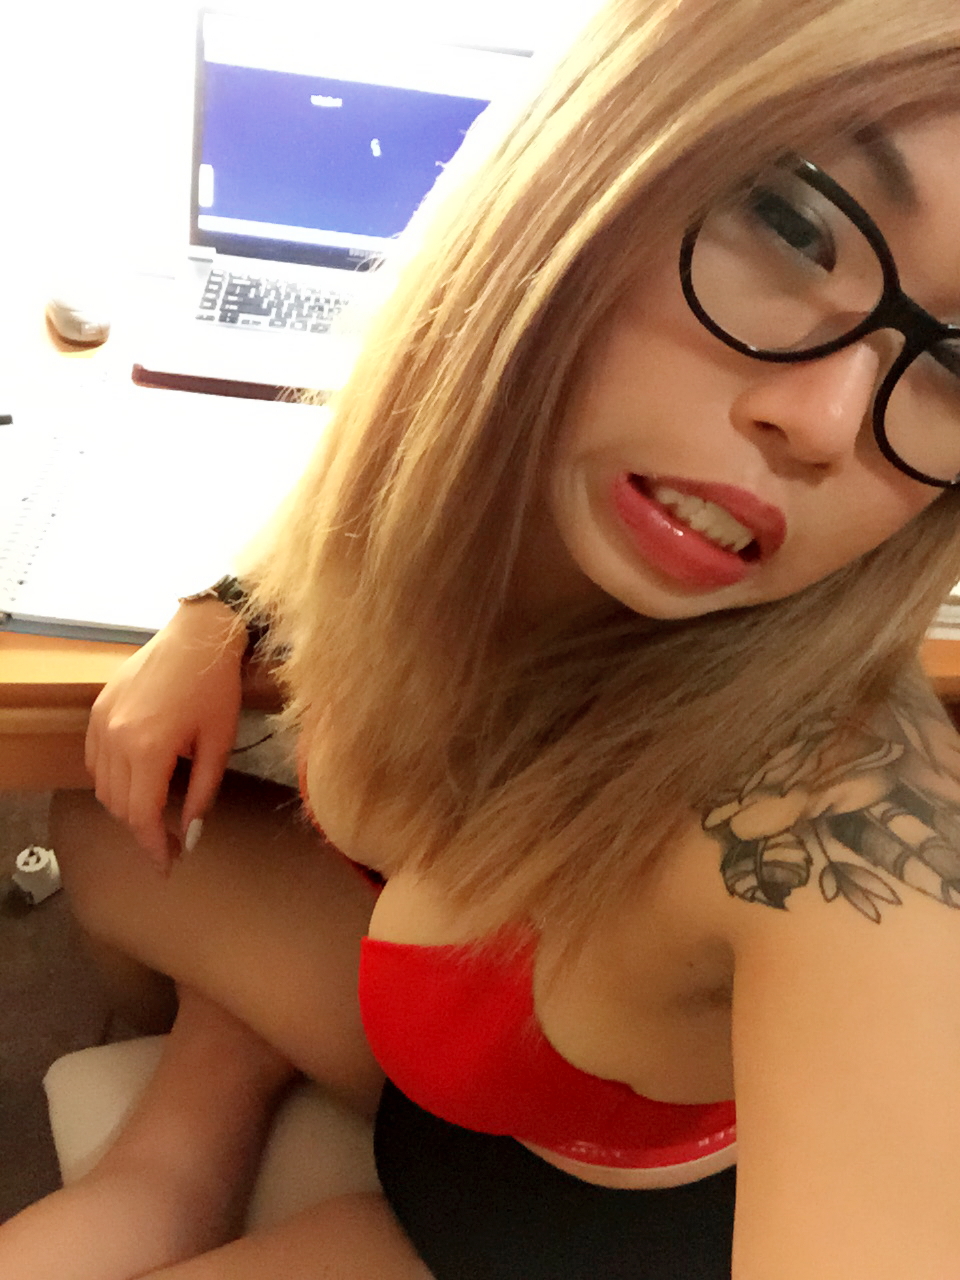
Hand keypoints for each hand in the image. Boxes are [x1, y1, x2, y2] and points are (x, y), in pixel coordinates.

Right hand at [85, 600, 246, 871]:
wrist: (197, 636)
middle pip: (119, 805)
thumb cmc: (215, 686)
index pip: (141, 815)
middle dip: (143, 830)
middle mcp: (115, 737)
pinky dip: (112, 779)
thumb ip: (202, 793)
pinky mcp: (98, 710)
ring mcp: (101, 722)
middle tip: (171, 841)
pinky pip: (94, 760)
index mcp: (148, 748)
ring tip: (157, 811)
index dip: (154, 846)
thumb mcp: (219, 744)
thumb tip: (190, 834)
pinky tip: (138, 779)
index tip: (169, 864)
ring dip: (127, 806)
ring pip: (103, 786)